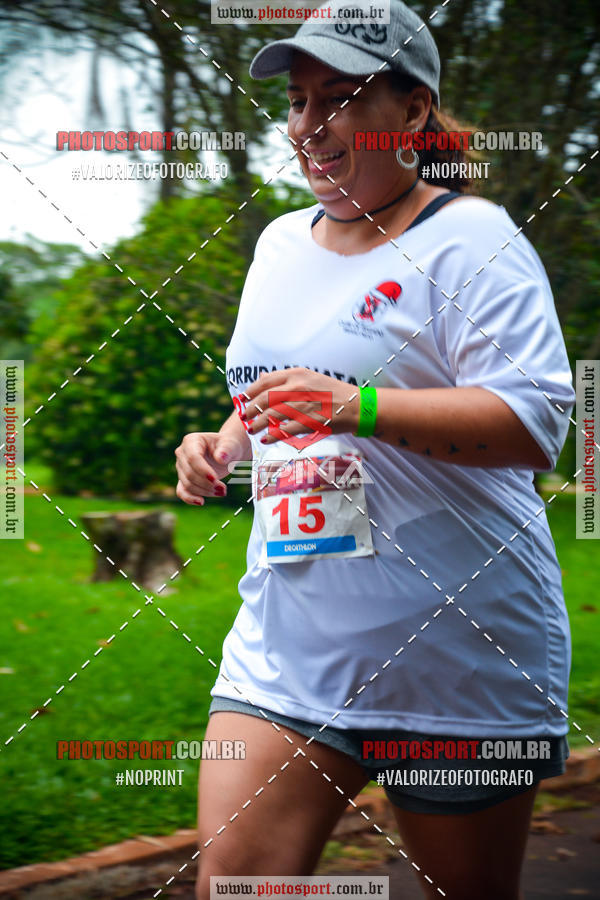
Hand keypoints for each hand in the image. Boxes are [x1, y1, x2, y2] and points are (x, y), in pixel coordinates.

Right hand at [175, 431, 244, 505]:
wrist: (227, 453)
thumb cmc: (228, 446)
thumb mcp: (231, 445)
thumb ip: (227, 449)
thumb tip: (220, 458)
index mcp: (191, 441)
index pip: (193, 458)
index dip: (203, 470)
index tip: (215, 479)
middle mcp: (182, 453)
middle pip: (189, 473)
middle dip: (206, 484)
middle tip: (223, 489)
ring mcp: (181, 467)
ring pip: (188, 484)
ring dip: (205, 491)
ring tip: (222, 492)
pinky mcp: (183, 479)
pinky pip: (182, 491)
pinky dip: (190, 499)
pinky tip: (201, 502)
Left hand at [239, 367, 359, 444]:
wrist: (356, 405)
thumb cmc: (332, 392)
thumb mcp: (310, 377)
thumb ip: (285, 378)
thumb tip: (261, 377)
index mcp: (297, 374)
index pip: (266, 381)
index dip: (251, 391)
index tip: (243, 399)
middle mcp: (299, 387)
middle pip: (265, 399)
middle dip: (251, 410)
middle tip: (244, 418)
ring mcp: (304, 405)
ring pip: (272, 416)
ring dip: (258, 424)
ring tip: (252, 430)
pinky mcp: (310, 421)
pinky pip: (286, 430)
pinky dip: (273, 435)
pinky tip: (266, 439)